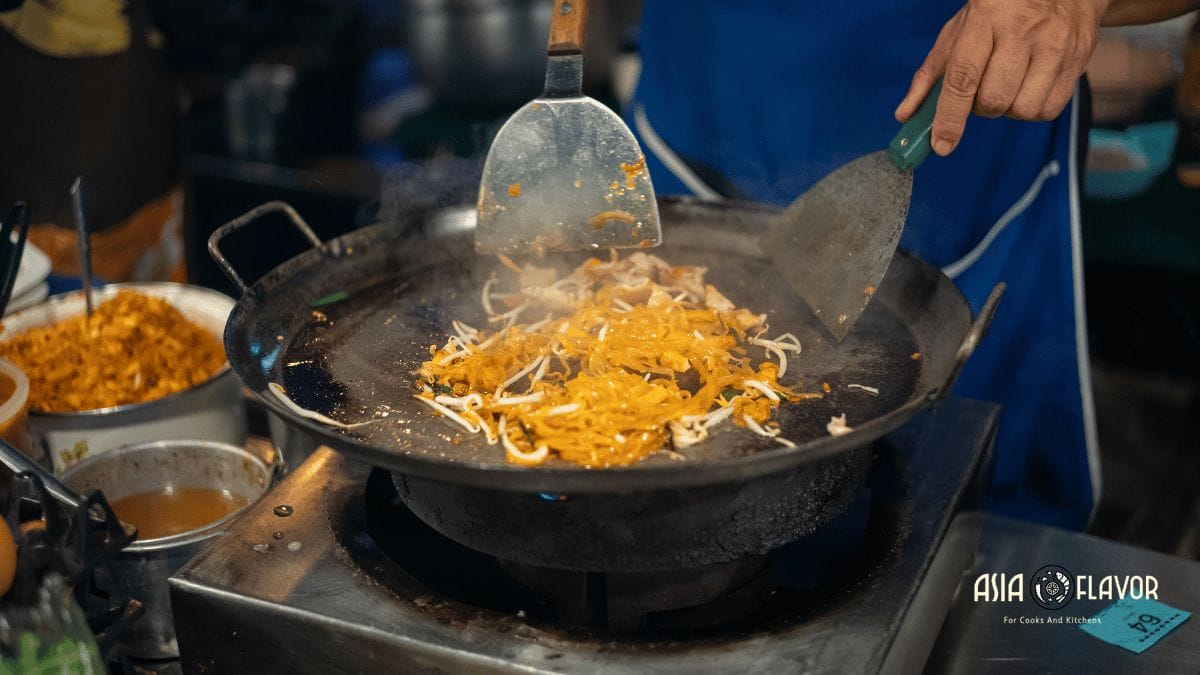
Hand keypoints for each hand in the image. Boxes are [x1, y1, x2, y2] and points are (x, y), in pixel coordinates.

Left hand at [895, 0, 1107, 155]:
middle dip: (980, 107)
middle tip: (982, 87)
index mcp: (986, 19)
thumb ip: (930, 75)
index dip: (950, 117)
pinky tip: (1028, 86)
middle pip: (994, 99)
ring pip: (1022, 109)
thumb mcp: (958, 32)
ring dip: (1007, 109)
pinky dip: (1032, 109)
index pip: (963, 78)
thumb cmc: (999, 12)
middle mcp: (1023, 31)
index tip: (941, 145)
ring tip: (1008, 84)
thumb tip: (905, 115)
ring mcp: (1055, 45)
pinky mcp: (1079, 60)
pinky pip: (1048, 110)